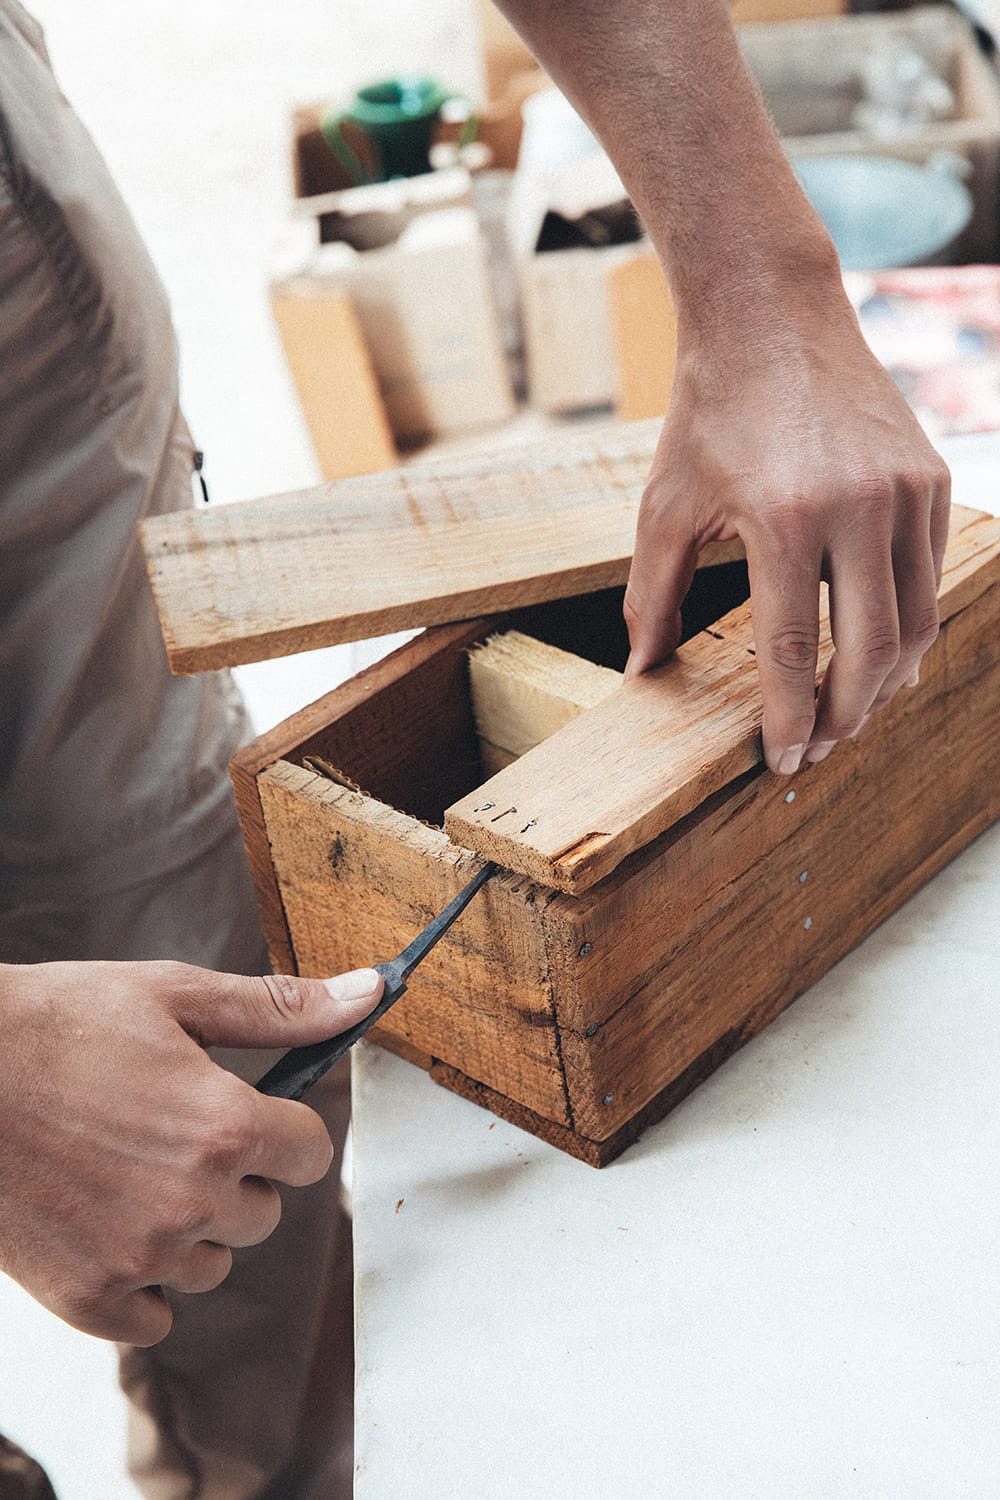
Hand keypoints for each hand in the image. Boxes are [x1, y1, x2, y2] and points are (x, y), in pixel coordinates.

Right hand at [0, 958, 381, 1344]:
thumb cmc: (58, 1022)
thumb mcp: (174, 995)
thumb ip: (281, 1008)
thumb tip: (371, 993)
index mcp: (224, 1126)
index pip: (311, 1155)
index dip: (283, 1130)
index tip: (248, 1113)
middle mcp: (192, 1202)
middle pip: (265, 1212)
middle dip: (236, 1175)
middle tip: (171, 1132)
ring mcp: (138, 1257)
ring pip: (213, 1263)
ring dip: (190, 1227)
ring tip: (130, 1171)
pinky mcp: (86, 1299)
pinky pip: (155, 1319)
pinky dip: (141, 1282)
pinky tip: (107, 1225)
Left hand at [623, 297, 950, 772]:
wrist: (772, 316)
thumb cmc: (709, 414)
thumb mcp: (665, 505)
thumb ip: (653, 594)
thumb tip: (641, 670)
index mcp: (784, 520)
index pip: (793, 650)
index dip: (790, 718)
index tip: (783, 762)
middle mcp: (858, 508)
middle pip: (872, 650)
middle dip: (847, 715)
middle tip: (822, 749)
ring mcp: (904, 492)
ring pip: (917, 620)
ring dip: (887, 681)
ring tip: (852, 711)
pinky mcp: (931, 479)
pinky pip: (932, 575)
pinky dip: (911, 626)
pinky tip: (882, 653)